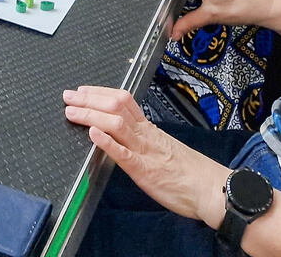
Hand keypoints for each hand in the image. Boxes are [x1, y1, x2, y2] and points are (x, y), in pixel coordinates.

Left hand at [62, 86, 212, 221]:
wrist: (212, 190)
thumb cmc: (192, 174)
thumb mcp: (166, 150)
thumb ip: (146, 142)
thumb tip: (126, 139)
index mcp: (151, 130)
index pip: (124, 100)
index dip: (101, 92)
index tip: (83, 90)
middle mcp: (146, 135)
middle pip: (116, 106)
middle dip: (89, 99)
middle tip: (68, 95)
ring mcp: (145, 151)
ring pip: (116, 123)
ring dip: (91, 114)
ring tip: (72, 111)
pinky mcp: (145, 171)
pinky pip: (124, 153)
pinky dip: (107, 142)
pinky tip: (93, 134)